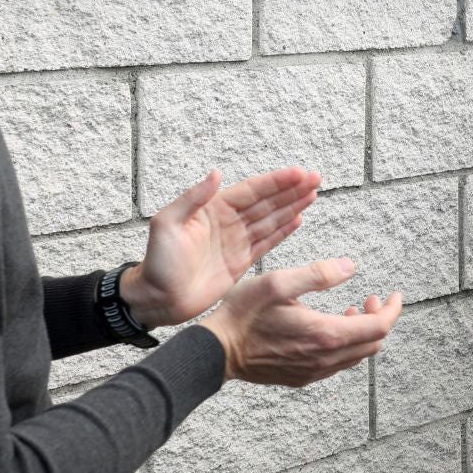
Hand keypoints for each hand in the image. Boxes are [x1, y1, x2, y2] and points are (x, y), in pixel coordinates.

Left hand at [120, 167, 321, 328]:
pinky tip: (298, 220)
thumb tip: (216, 174)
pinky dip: (283, 231)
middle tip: (316, 179)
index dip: (276, 182)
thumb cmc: (157, 263)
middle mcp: (228, 222)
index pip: (252, 191)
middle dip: (291, 191)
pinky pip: (267, 243)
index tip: (299, 173)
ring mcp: (236, 243)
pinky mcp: (240, 263)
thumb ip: (192, 198)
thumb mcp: (166, 224)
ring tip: (313, 195)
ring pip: (271, 220)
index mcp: (212, 210)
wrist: (157, 299)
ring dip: (292, 207)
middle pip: (267, 202)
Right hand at [206, 257, 402, 385]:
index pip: (378, 328)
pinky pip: (338, 365)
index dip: (392, 309)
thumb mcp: (279, 283)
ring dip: (362, 333)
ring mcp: (314, 372)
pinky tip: (330, 329)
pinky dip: (346, 346)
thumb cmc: (244, 315)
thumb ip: (318, 274)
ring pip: (357, 356)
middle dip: (378, 319)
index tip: (394, 294)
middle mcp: (325, 359)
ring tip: (351, 310)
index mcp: (325, 335)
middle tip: (369, 298)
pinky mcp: (303, 377)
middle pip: (372, 344)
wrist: (217, 351)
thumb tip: (351, 267)